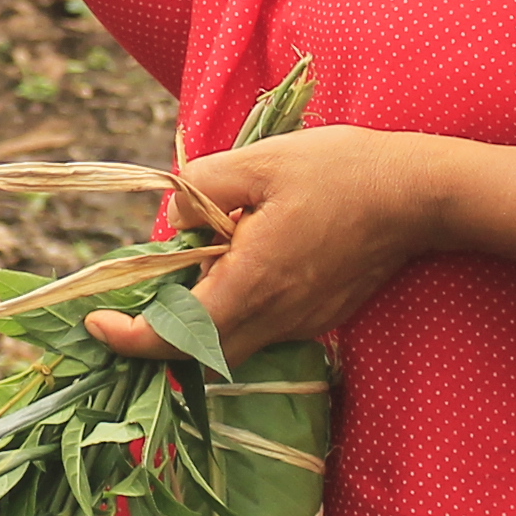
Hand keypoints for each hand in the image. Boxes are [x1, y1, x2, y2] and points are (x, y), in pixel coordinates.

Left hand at [83, 128, 515, 366]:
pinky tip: (238, 267)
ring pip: (230, 346)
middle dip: (156, 337)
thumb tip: (172, 224)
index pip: (176, 336)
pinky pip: (261, 332)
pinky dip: (234, 314)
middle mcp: (276, 316)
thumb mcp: (258, 161)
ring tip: (188, 273)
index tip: (96, 324)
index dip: (129, 339)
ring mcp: (302, 325)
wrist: (418, 194)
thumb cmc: (339, 170)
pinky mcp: (320, 320)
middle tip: (130, 301)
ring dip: (197, 324)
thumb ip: (200, 191)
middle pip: (197, 354)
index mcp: (252, 281)